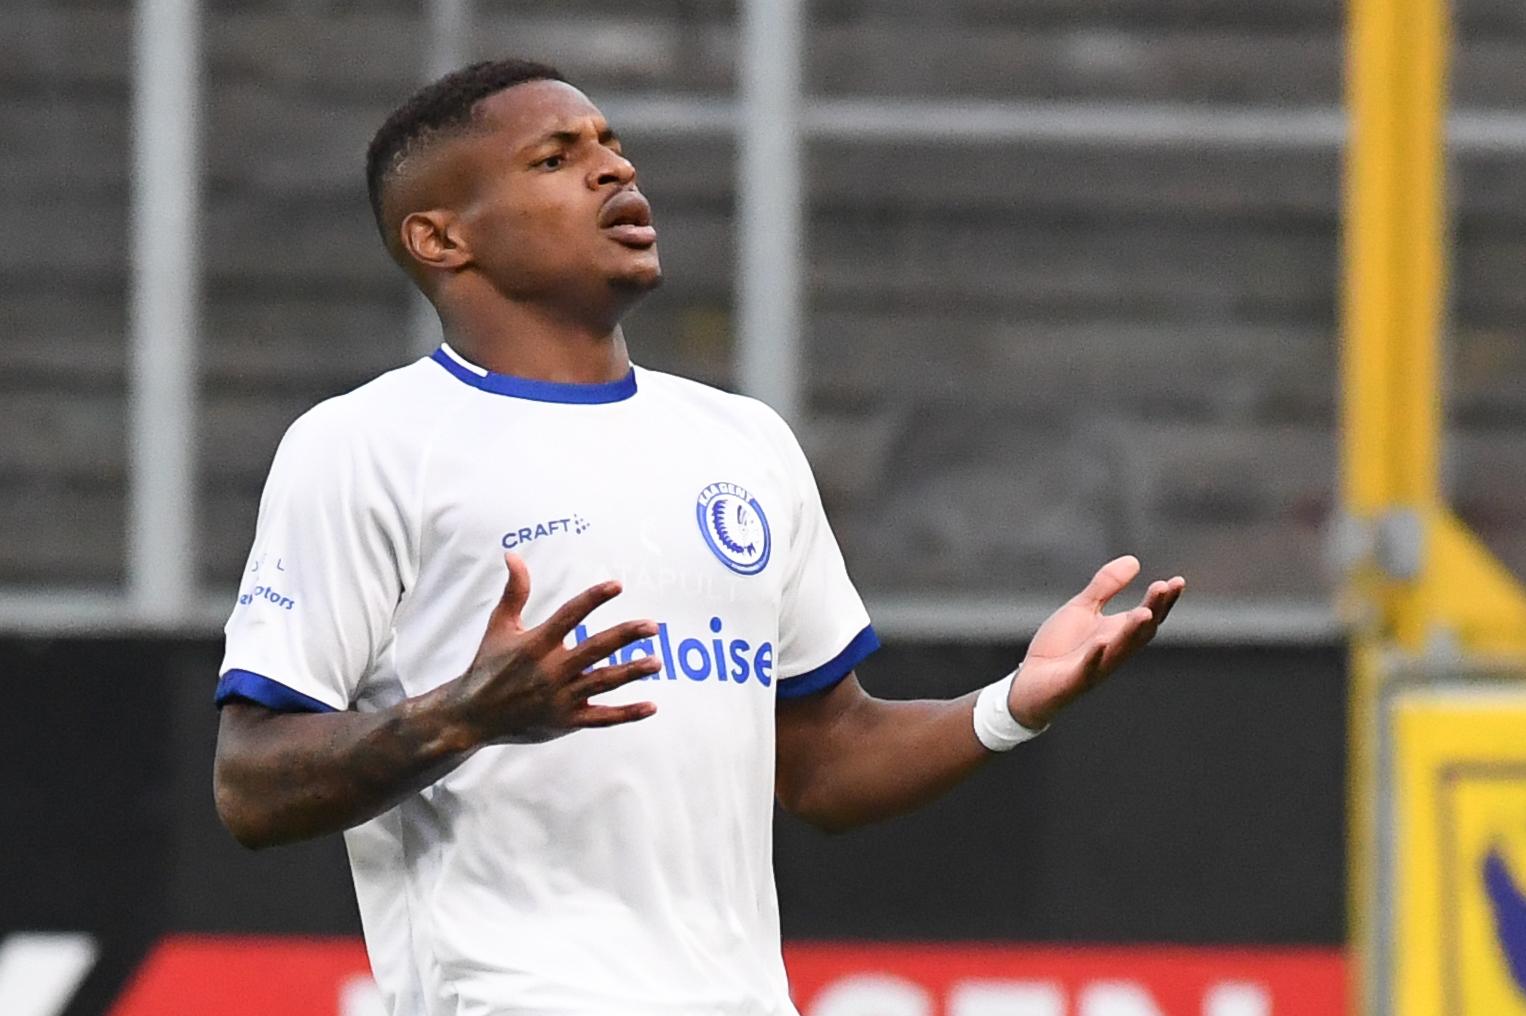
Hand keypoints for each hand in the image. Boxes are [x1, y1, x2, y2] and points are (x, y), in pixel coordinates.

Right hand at [446, 553, 660, 745]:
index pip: (570, 615)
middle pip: (595, 649)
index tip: (617, 585)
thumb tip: (512, 554)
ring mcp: (560, 697)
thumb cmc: (488, 665)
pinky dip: (626, 714)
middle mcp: (551, 670)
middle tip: (653, 625)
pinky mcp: (566, 721)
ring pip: (602, 683)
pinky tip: (651, 706)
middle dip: (625, 636)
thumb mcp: (499, 626)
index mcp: (537, 643)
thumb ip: (514, 591)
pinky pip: (601, 717)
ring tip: (657, 661)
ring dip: (631, 672)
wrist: (472, 716)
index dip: (594, 598)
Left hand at [1007, 556, 1184, 729]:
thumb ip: (1106, 586)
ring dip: (1132, 632)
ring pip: (1120, 650)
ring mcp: (1096, 667)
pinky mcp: (1074, 680)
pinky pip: (1087, 670)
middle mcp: (1113, 650)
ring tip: (1144, 612)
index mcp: (1118, 633)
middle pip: (1140, 631)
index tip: (1177, 581)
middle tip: (1164, 587)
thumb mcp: (1083, 608)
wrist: (1031, 683)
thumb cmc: (1061, 646)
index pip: (1149, 616)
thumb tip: (1134, 560)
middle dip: (1154, 610)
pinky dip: (1095, 657)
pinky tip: (1100, 643)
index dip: (1164, 601)